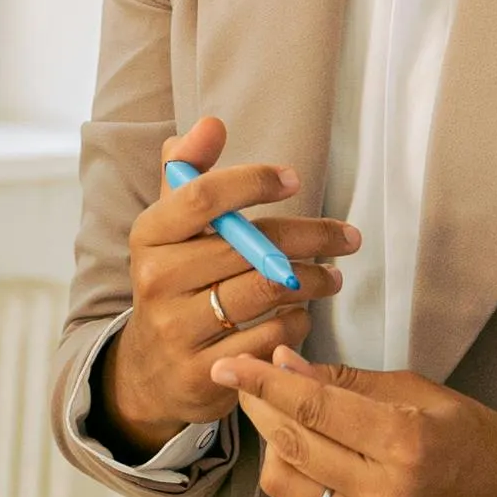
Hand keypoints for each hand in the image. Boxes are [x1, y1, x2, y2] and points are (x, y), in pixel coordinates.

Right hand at [99, 117, 358, 458]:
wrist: (150, 368)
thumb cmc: (174, 280)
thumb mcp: (169, 226)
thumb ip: (189, 171)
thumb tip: (211, 124)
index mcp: (149, 235)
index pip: (201, 197)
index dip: (252, 181)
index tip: (293, 179)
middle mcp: (156, 280)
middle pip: (249, 247)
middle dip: (310, 238)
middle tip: (348, 238)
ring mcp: (177, 329)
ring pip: (264, 293)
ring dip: (313, 281)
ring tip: (333, 277)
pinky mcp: (203, 372)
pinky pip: (268, 338)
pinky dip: (296, 323)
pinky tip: (302, 314)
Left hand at [224, 345, 496, 496]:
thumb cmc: (481, 436)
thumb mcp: (421, 391)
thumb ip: (350, 382)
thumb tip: (288, 365)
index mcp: (404, 440)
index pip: (313, 406)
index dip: (262, 383)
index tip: (228, 364)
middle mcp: (383, 487)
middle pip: (292, 443)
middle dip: (256, 406)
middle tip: (240, 376)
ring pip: (288, 480)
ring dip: (269, 441)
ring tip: (270, 408)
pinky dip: (291, 471)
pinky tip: (294, 443)